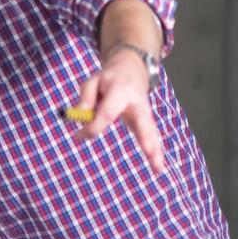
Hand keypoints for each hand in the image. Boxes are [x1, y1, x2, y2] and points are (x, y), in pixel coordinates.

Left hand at [72, 48, 166, 173]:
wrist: (132, 69)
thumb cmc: (109, 78)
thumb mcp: (93, 80)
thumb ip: (86, 97)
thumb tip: (79, 118)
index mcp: (121, 91)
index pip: (107, 113)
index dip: (93, 126)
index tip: (78, 136)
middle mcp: (137, 103)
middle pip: (141, 122)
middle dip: (145, 138)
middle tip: (149, 151)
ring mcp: (146, 113)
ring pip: (151, 133)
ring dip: (156, 151)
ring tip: (159, 169)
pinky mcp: (148, 121)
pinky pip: (151, 137)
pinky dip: (156, 152)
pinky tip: (158, 168)